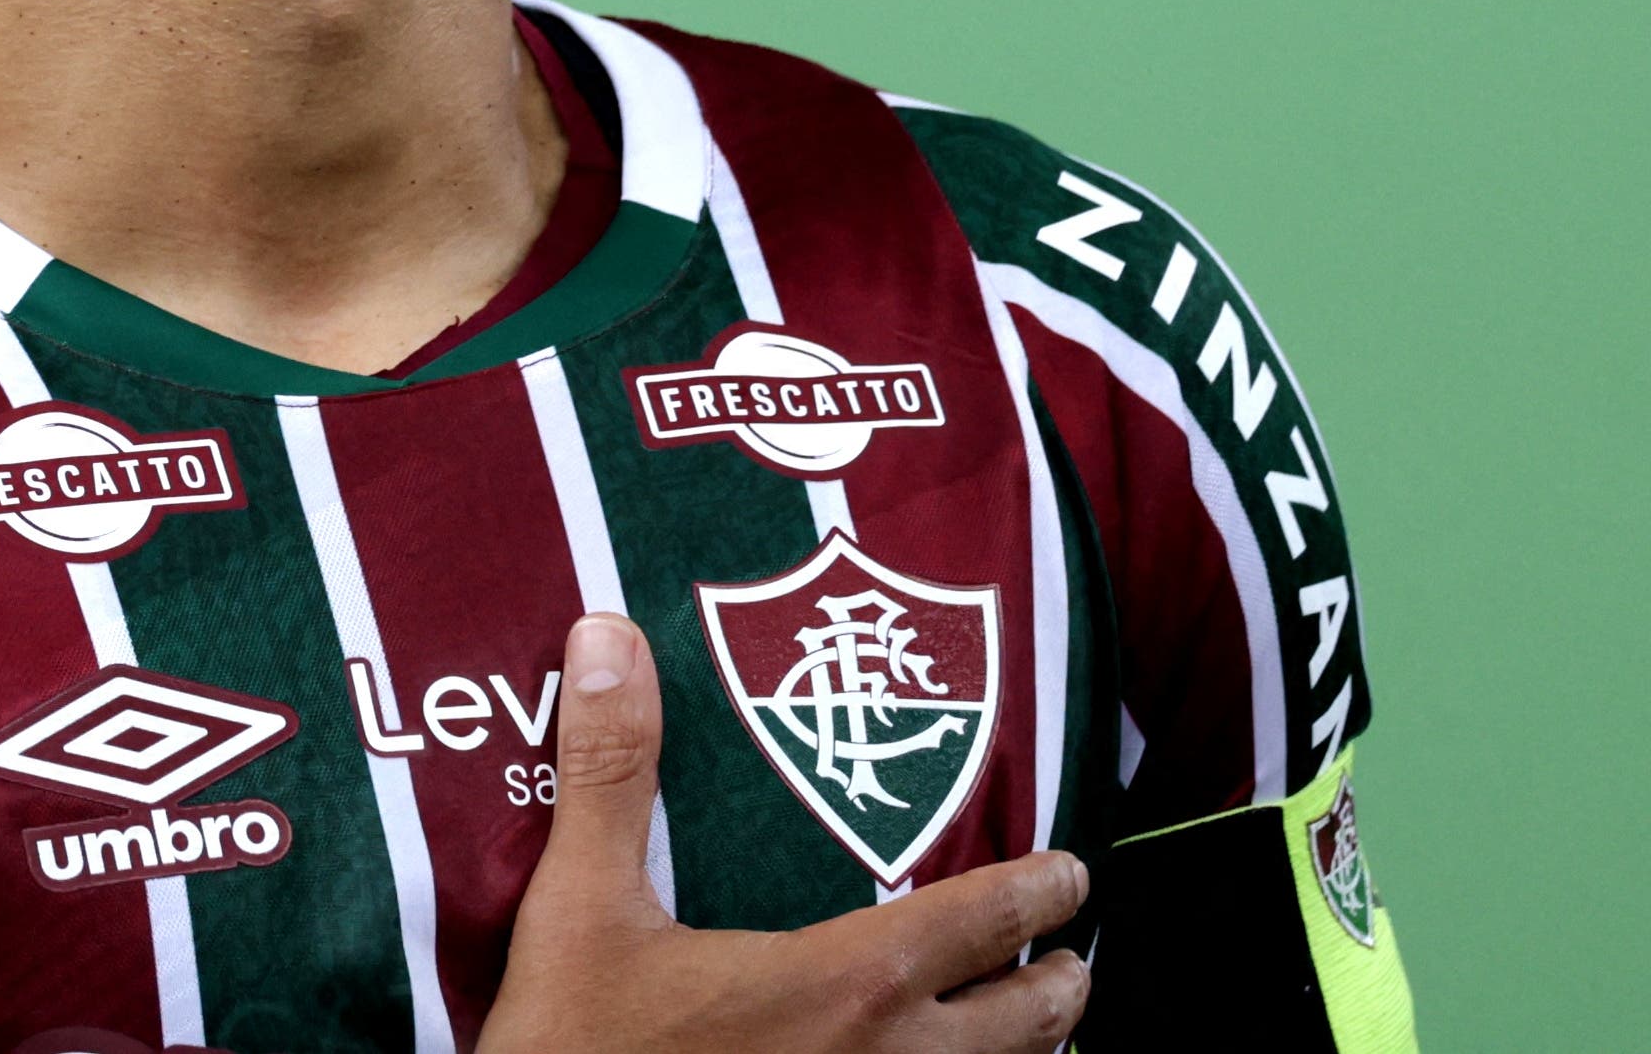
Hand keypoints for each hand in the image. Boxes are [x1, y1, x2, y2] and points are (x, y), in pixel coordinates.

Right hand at [473, 615, 1090, 1053]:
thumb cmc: (578, 1050)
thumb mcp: (578, 909)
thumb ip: (609, 775)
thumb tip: (608, 639)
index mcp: (842, 987)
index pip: (979, 926)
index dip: (1038, 894)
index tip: (1073, 873)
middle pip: (1026, 1027)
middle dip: (1058, 983)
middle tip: (1068, 954)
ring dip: (1027, 1052)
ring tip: (1025, 1026)